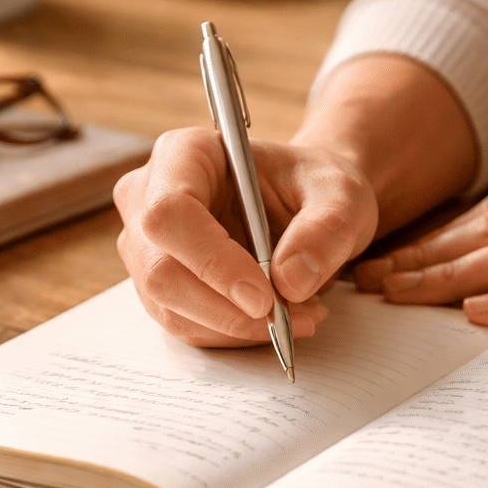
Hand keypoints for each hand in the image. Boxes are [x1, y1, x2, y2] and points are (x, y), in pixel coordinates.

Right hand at [114, 127, 377, 345]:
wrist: (306, 203)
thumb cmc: (313, 186)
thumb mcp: (340, 195)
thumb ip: (325, 230)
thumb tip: (291, 281)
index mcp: (184, 154)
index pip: (170, 212)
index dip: (212, 261)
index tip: (265, 296)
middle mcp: (149, 197)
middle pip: (160, 270)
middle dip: (227, 308)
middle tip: (289, 316)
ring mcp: (148, 247)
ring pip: (170, 307)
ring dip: (236, 326)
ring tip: (298, 314)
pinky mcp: (160, 286)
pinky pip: (184, 325)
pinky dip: (233, 333)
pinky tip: (274, 318)